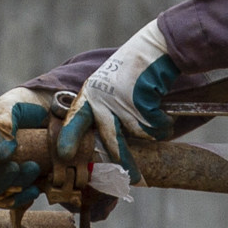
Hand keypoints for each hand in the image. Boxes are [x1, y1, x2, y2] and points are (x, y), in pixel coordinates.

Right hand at [0, 87, 62, 209]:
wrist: (38, 111)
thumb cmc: (15, 106)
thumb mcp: (7, 108)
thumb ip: (3, 125)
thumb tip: (1, 156)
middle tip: (16, 167)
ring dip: (13, 190)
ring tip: (33, 169)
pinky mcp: (12, 183)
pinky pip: (12, 199)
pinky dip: (23, 198)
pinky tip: (35, 189)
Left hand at [56, 23, 176, 177]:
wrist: (155, 50)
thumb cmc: (134, 73)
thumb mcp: (110, 89)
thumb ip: (105, 113)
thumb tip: (109, 148)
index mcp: (91, 94)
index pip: (75, 118)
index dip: (70, 137)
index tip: (64, 155)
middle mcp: (102, 98)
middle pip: (110, 139)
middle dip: (122, 162)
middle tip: (130, 178)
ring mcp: (120, 100)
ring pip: (139, 134)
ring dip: (151, 130)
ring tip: (154, 113)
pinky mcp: (140, 101)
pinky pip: (155, 127)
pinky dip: (163, 124)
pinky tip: (161, 109)